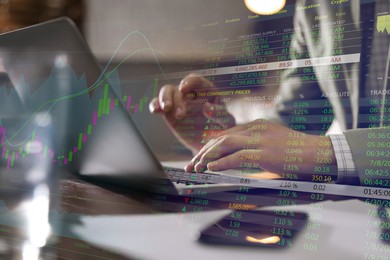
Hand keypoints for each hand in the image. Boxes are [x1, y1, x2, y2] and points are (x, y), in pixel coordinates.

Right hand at [149, 74, 234, 153]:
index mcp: (207, 92)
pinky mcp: (169, 112)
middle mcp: (191, 94)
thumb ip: (220, 114)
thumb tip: (207, 107)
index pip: (197, 81)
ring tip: (166, 110)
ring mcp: (179, 102)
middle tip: (181, 114)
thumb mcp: (227, 124)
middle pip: (179, 88)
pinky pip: (159, 104)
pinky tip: (156, 111)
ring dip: (164, 99)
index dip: (189, 81)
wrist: (209, 146)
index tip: (183, 88)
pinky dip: (155, 105)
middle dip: (177, 98)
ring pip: (167, 92)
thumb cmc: (221, 132)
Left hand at [185, 119, 336, 181]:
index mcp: (256, 126)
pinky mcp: (265, 153)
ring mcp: (260, 140)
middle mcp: (255, 129)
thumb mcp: (272, 144)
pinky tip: (211, 169)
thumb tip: (236, 159)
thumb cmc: (298, 153)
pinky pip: (237, 157)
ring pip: (224, 145)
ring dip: (207, 157)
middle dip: (202, 152)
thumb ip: (254, 147)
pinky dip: (221, 163)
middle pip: (221, 138)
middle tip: (191, 164)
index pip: (225, 134)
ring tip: (196, 167)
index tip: (199, 158)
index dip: (209, 146)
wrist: (321, 153)